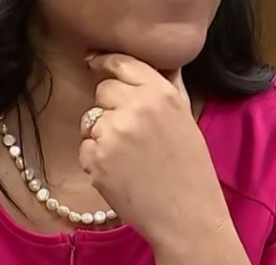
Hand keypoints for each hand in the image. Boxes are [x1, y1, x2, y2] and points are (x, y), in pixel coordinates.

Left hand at [78, 53, 234, 251]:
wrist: (187, 216)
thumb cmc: (190, 168)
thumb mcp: (186, 116)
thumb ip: (168, 84)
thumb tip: (155, 60)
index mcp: (161, 93)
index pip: (122, 63)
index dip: (105, 62)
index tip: (94, 62)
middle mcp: (136, 107)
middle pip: (103, 90)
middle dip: (110, 107)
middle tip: (131, 133)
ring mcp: (114, 133)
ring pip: (91, 120)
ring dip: (102, 135)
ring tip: (129, 158)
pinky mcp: (97, 159)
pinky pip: (85, 147)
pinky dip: (96, 159)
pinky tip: (120, 173)